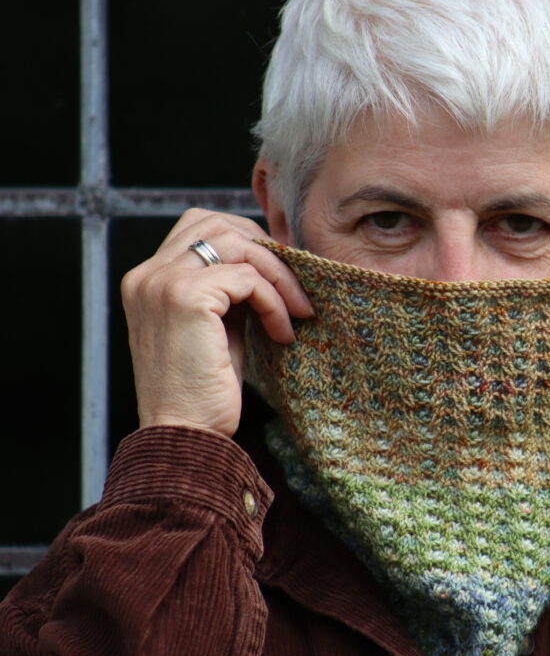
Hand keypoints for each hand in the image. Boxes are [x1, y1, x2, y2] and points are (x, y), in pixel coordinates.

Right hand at [120, 208, 313, 437]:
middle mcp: (147, 274)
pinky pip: (248, 278)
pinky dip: (274, 301)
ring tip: (297, 312)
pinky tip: (281, 333)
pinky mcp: (187, 297)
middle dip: (265, 250)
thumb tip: (270, 256)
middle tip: (294, 289)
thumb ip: (228, 288)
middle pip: (217, 222)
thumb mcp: (216, 326)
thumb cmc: (205, 388)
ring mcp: (162, 282)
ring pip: (237, 243)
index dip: (247, 241)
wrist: (186, 433)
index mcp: (148, 279)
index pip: (199, 225)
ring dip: (278, 275)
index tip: (279, 275)